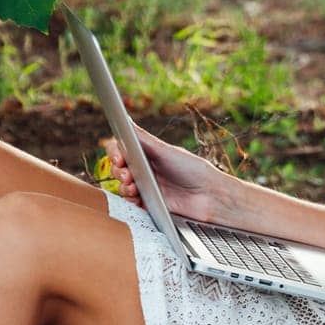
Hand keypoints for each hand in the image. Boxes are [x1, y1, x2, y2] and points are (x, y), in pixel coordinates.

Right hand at [104, 126, 226, 221]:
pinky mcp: (149, 204)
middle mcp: (145, 170)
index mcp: (148, 154)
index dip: (115, 153)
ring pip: (121, 186)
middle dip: (118, 171)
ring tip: (134, 187)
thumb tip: (126, 119)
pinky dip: (130, 200)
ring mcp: (146, 187)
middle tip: (127, 175)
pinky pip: (130, 203)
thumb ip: (144, 139)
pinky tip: (137, 198)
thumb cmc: (193, 169)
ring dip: (123, 186)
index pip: (121, 150)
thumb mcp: (166, 151)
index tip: (119, 158)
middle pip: (117, 168)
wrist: (209, 196)